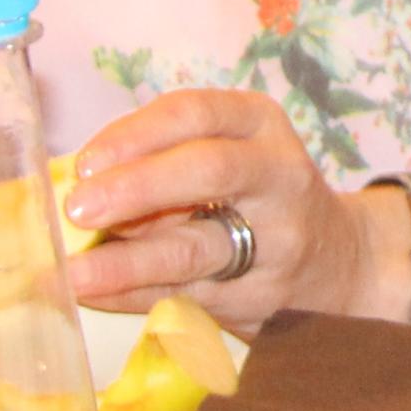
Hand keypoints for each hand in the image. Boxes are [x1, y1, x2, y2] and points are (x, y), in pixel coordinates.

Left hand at [61, 89, 399, 330]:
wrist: (336, 262)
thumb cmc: (255, 196)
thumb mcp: (228, 154)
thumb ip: (160, 161)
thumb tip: (75, 186)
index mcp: (259, 124)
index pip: (196, 113)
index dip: (136, 134)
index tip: (85, 162)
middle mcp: (278, 174)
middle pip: (209, 170)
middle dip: (137, 187)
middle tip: (77, 209)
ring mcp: (277, 240)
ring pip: (198, 248)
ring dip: (127, 262)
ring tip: (74, 274)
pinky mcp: (263, 297)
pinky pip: (187, 296)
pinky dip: (134, 296)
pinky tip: (92, 296)